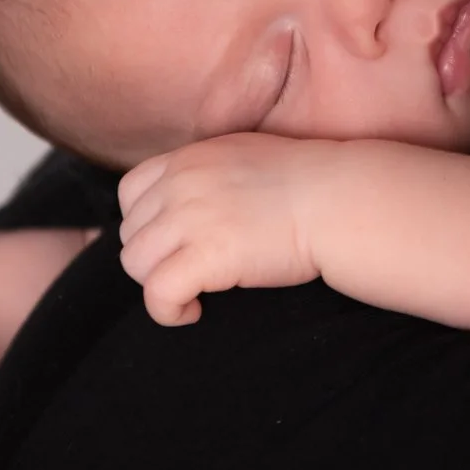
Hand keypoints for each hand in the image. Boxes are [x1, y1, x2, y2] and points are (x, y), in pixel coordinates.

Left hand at [118, 133, 343, 325]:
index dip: (146, 225)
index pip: (130, 193)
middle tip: (192, 272)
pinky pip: (157, 294)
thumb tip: (191, 206)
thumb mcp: (245, 157)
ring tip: (193, 293)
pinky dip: (168, 311)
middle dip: (156, 258)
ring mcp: (190, 218)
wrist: (339, 200)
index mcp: (189, 159)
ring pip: (136, 265)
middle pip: (131, 233)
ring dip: (160, 284)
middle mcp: (181, 183)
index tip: (175, 243)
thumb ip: (209, 174)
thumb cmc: (310, 185)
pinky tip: (194, 312)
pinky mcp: (206, 256)